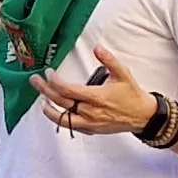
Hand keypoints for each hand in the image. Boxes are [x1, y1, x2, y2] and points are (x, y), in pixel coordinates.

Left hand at [35, 46, 154, 136]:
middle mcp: (91, 112)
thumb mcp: (123, 73)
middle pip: (61, 102)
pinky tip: (55, 111)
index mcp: (97, 97)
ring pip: (63, 119)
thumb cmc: (132, 95)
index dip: (55, 81)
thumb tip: (97, 48)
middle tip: (35, 81)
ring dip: (49, 109)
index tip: (49, 73)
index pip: (68, 90)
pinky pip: (71, 126)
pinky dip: (60, 119)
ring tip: (41, 100)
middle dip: (45, 90)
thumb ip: (109, 60)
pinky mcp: (91, 130)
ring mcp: (90, 123)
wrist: (142, 116)